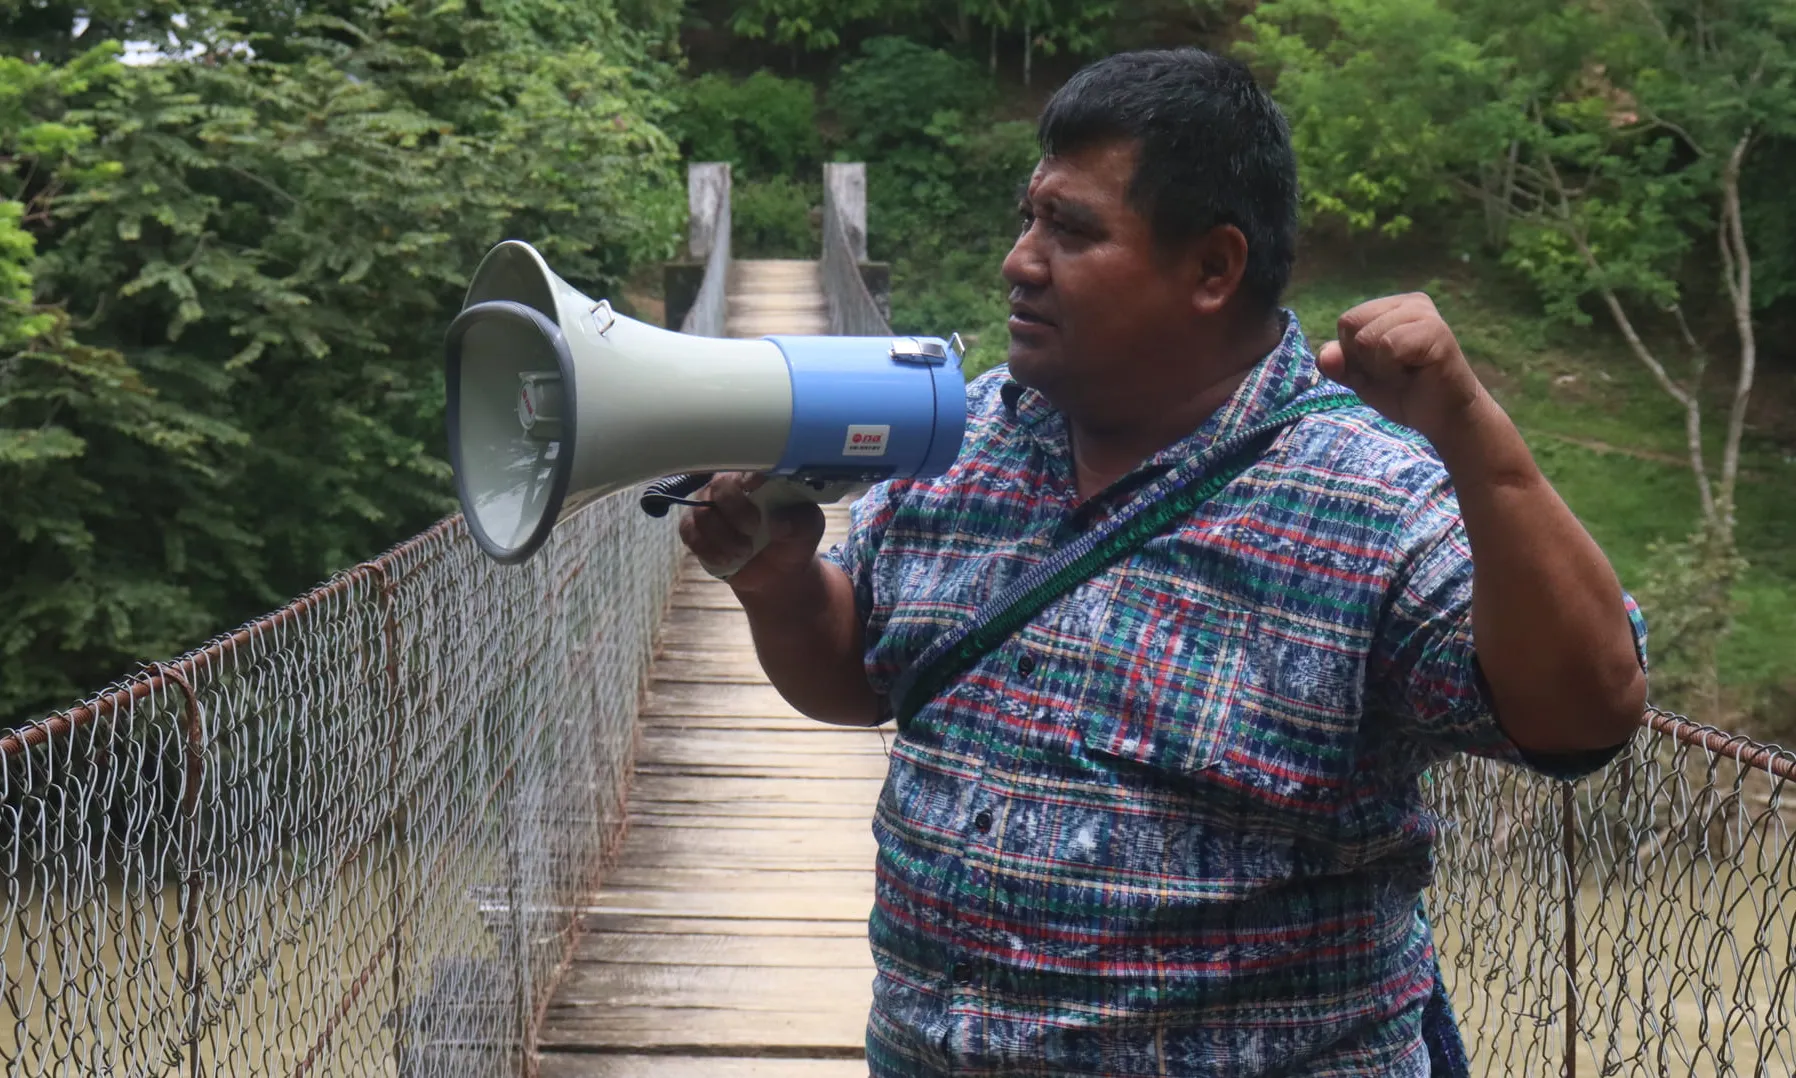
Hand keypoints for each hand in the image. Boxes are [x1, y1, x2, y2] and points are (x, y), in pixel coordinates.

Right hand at [677, 472, 825, 594]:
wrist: (777, 572)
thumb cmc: (792, 539)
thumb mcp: (808, 530)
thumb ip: (800, 522)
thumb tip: (777, 522)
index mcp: (758, 478)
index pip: (748, 466)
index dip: (749, 476)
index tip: (757, 488)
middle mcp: (730, 487)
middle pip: (719, 486)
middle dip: (735, 511)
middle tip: (753, 530)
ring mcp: (709, 507)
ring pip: (702, 513)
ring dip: (723, 537)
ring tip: (744, 553)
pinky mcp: (695, 529)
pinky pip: (689, 533)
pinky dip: (708, 549)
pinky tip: (725, 559)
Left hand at [1316, 293, 1486, 441]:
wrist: (1443, 417)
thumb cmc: (1405, 392)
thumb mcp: (1361, 378)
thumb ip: (1339, 364)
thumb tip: (1325, 356)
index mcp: (1391, 306)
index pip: (1347, 321)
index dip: (1353, 354)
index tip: (1381, 368)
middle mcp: (1410, 302)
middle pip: (1351, 324)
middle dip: (1363, 359)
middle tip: (1395, 372)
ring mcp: (1425, 313)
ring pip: (1367, 337)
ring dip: (1379, 368)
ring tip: (1406, 373)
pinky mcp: (1436, 331)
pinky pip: (1388, 346)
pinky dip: (1392, 370)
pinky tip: (1415, 374)